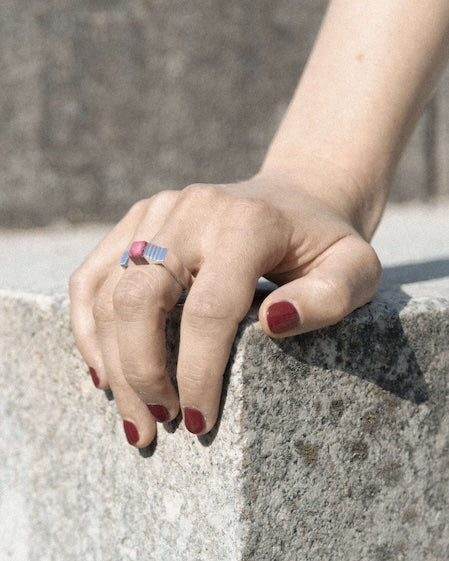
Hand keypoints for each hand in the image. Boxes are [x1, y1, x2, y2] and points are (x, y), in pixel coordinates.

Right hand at [70, 168, 380, 446]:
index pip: (208, 310)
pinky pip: (92, 275)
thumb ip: (329, 298)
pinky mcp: (137, 220)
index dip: (198, 374)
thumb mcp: (355, 270)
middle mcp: (193, 209)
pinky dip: (87, 325)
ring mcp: (158, 211)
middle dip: (141, 373)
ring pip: (108, 292)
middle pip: (140, 300)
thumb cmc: (323, 244)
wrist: (293, 198)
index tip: (200, 423)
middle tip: (157, 425)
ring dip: (110, 361)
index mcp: (246, 224)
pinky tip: (101, 368)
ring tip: (132, 412)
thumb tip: (272, 325)